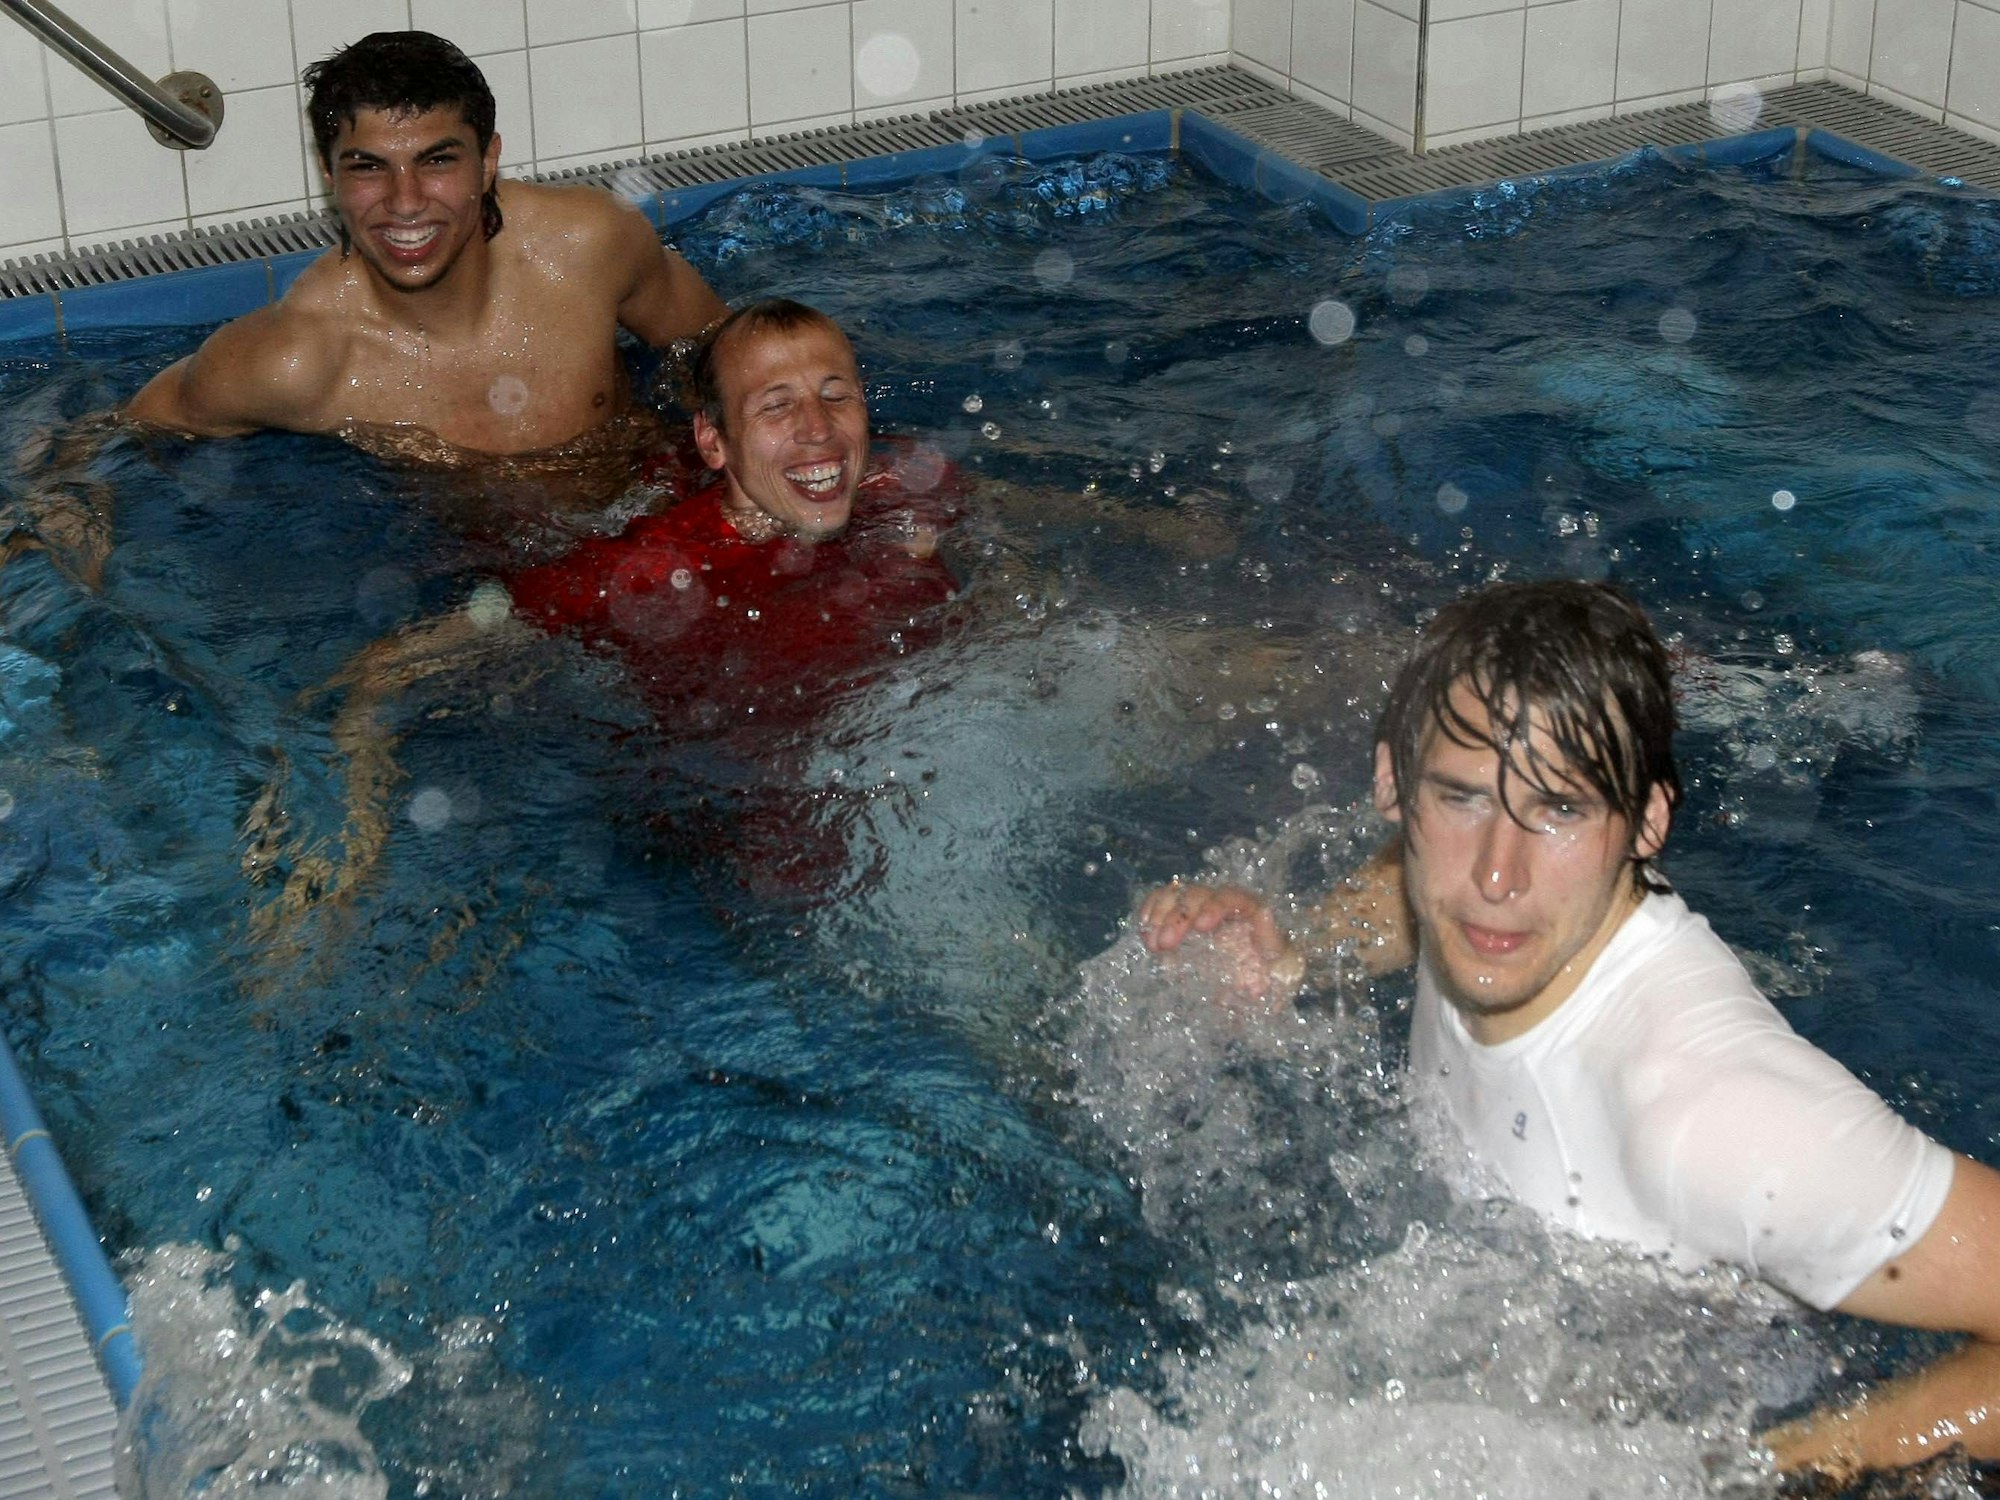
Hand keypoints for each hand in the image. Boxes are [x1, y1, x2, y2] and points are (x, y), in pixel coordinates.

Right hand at [1135, 881, 1302, 1006]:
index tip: (1201, 927)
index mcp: (1249, 908)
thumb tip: (1264, 912)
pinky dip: (1151, 912)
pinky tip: (1144, 931)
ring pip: (1177, 896)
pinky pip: (1164, 903)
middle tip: (1164, 945)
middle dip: (1178, 917)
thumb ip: (1271, 938)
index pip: (1231, 896)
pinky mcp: (1185, 918)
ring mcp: (1201, 907)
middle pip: (1197, 895)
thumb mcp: (1283, 959)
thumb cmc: (1276, 970)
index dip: (1214, 906)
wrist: (1267, 978)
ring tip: (1152, 944)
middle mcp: (1223, 902)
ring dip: (1160, 916)